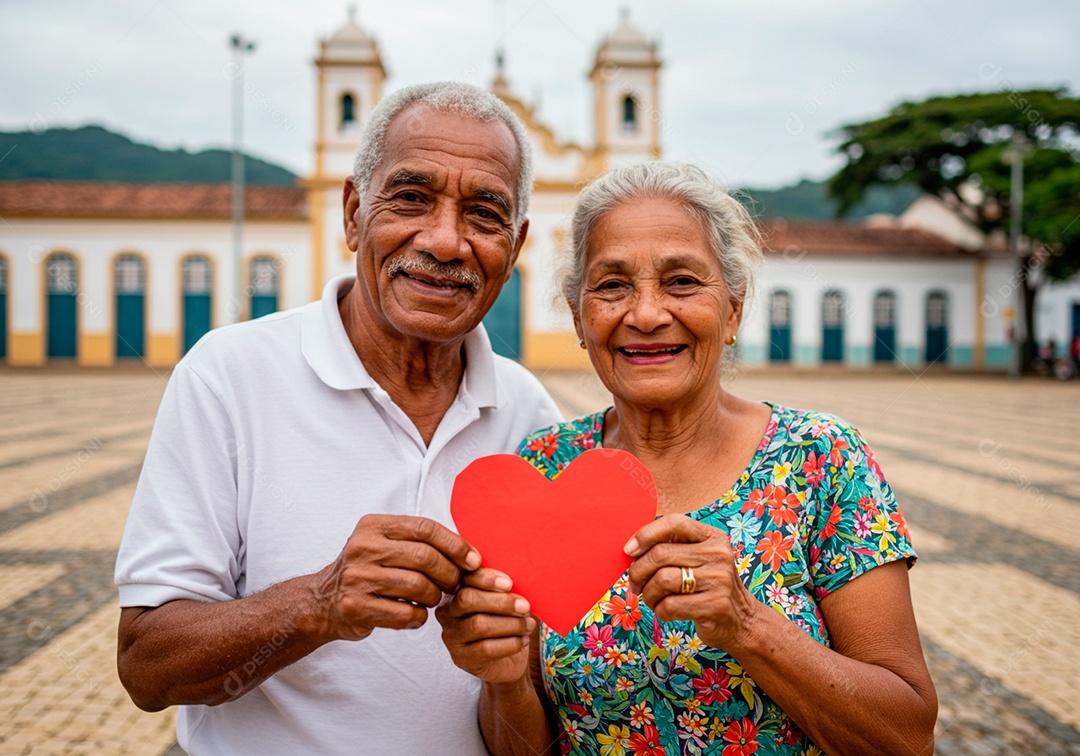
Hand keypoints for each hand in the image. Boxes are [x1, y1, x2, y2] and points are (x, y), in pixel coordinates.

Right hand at [315, 514, 480, 640]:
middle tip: (454, 584)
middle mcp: (362, 548)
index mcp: (373, 526)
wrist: (323, 601)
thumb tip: (470, 553)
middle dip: (449, 573)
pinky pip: (405, 615)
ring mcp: (357, 578)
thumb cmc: (367, 571)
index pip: (425, 528)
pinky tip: (415, 614)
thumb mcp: (384, 544)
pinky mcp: (356, 607)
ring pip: (419, 587)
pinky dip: (419, 617)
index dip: (455, 544)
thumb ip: (419, 542)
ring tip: (432, 599)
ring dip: (435, 597)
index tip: (473, 560)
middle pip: (425, 558)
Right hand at [436, 568, 534, 683]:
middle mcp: (447, 611)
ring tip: (528, 625)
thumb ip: (504, 590)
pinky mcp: (461, 658)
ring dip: (510, 624)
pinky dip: (510, 643)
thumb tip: (518, 584)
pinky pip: (486, 649)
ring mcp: (451, 636)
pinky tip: (523, 640)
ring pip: (478, 625)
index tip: (510, 584)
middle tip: (524, 606)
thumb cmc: (506, 622)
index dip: (487, 579)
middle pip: (467, 600)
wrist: (507, 660)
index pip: (466, 578)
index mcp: (457, 589)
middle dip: (500, 602)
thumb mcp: (505, 601)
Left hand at [625, 514, 759, 648]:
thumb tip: (631, 549)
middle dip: (638, 571)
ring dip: (649, 594)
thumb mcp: (698, 559)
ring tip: (652, 600)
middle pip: (661, 554)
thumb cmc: (708, 587)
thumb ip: (671, 548)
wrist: (741, 621)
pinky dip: (660, 611)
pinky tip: (666, 612)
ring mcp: (720, 580)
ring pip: (662, 580)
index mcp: (713, 537)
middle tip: (635, 584)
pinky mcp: (716, 605)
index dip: (646, 534)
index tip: (629, 550)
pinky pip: (670, 605)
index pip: (674, 522)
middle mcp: (719, 554)